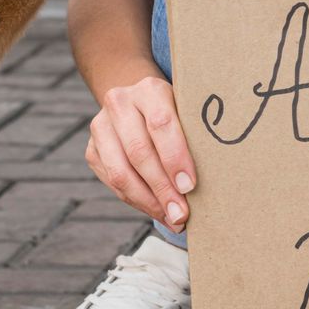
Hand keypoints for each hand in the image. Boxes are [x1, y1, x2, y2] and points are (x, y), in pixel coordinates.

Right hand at [85, 76, 196, 231]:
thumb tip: (216, 179)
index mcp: (149, 90)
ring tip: (172, 218)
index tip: (190, 186)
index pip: (161, 123)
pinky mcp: (92, 149)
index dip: (175, 157)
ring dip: (148, 201)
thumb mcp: (187, 112)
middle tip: (182, 214)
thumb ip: (196, 135)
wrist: (139, 101)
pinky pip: (113, 182)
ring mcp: (101, 126)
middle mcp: (120, 103)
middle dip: (162, 188)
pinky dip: (136, 201)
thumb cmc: (177, 113)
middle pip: (139, 152)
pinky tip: (157, 211)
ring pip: (121, 172)